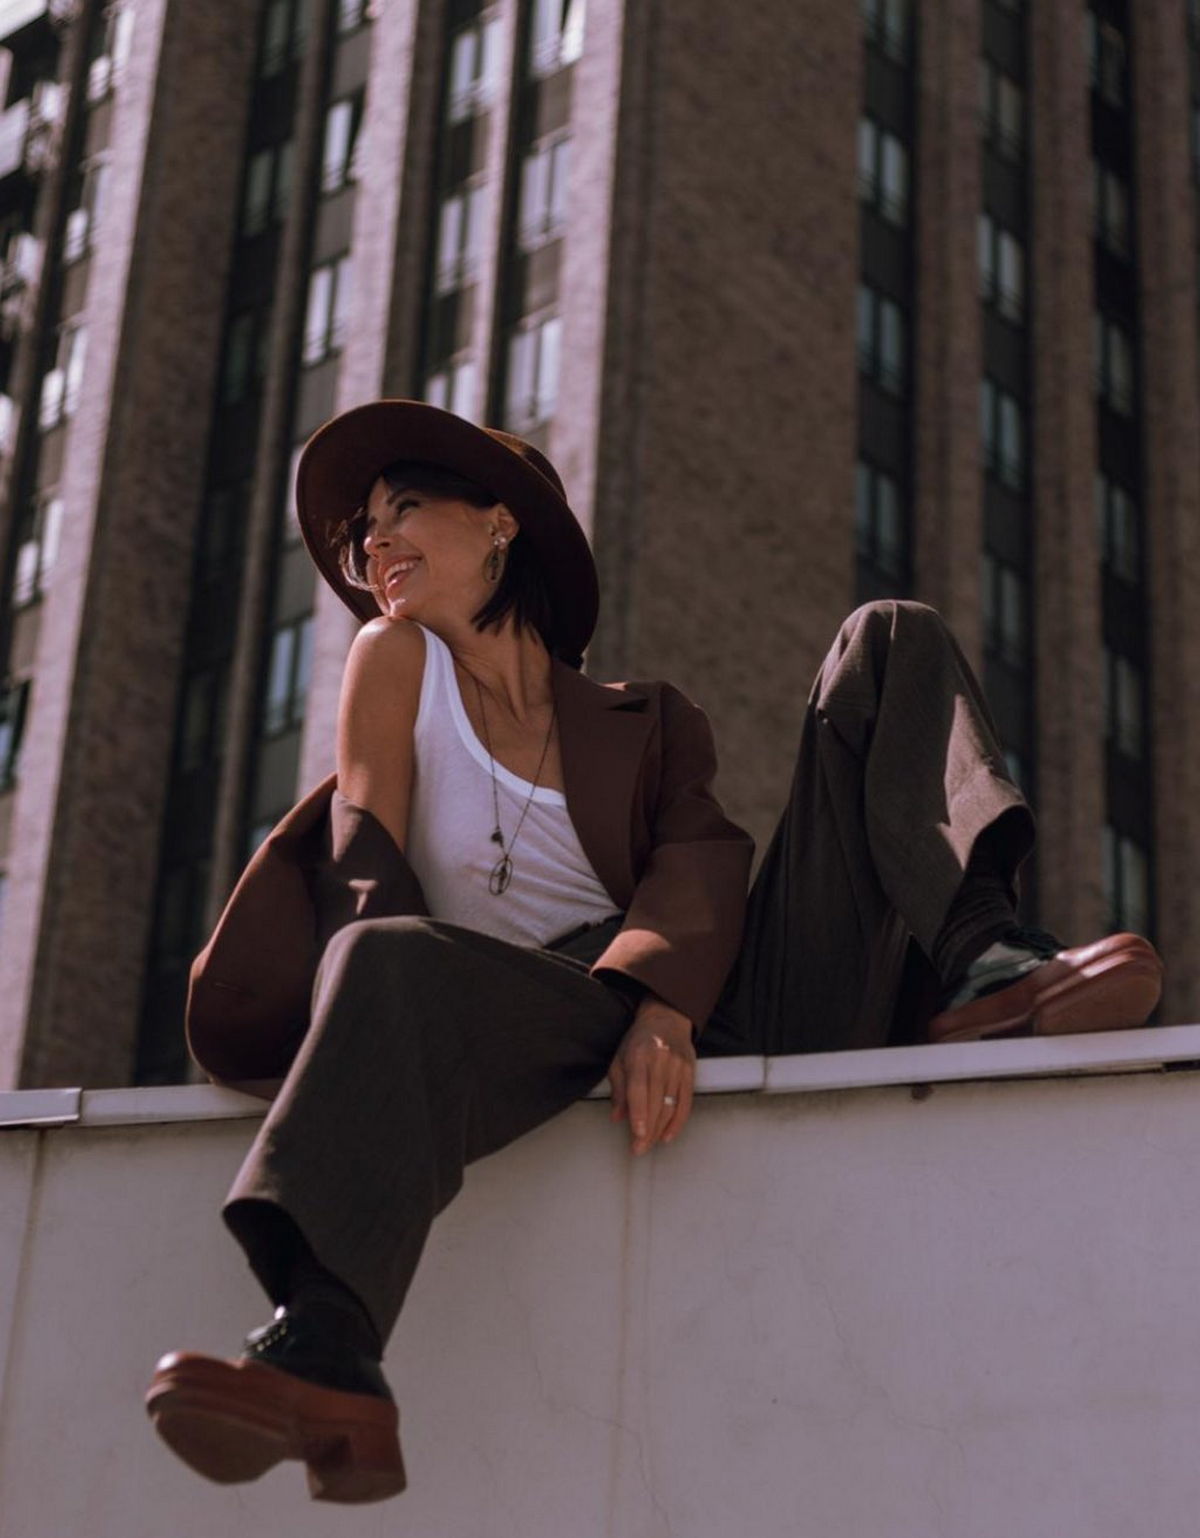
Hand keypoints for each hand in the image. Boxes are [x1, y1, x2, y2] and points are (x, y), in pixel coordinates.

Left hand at [607, 996, 695, 1154]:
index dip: (638, 1113)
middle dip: (647, 1129)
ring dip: (660, 1129)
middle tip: (638, 1148)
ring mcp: (678, 1067)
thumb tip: (617, 1117)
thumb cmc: (638, 1041)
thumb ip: (618, 1089)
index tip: (637, 1134)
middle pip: (655, 1102)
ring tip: (649, 1144)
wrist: (666, 1019)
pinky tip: (668, 1135)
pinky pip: (685, 1103)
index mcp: (639, 1056)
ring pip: (670, 1105)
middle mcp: (660, 1061)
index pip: (639, 1089)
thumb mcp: (620, 1058)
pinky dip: (678, 1122)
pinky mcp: (690, 1073)